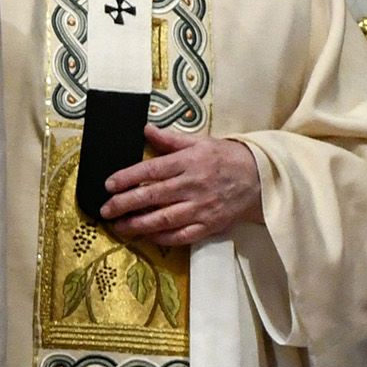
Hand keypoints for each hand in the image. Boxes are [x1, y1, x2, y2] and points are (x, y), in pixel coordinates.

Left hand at [100, 124, 261, 247]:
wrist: (260, 179)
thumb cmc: (226, 158)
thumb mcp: (200, 142)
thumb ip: (170, 139)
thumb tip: (146, 129)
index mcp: (189, 162)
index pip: (151, 169)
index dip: (127, 178)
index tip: (108, 185)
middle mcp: (192, 185)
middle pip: (152, 196)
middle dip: (125, 203)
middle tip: (106, 209)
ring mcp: (200, 208)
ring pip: (163, 219)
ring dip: (138, 224)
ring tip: (119, 226)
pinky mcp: (208, 225)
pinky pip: (181, 235)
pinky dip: (162, 237)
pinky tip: (146, 236)